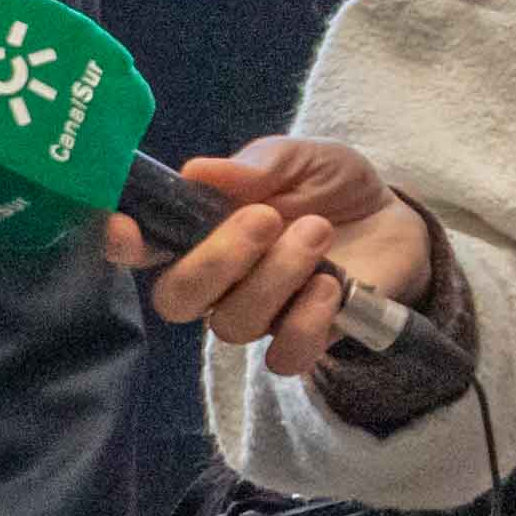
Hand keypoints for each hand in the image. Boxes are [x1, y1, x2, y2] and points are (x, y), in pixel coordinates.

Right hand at [113, 137, 423, 360]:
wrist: (393, 220)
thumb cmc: (330, 186)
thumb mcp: (301, 157)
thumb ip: (257, 164)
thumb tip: (199, 171)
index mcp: (201, 232)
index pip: (142, 249)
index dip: (122, 245)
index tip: (125, 228)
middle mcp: (217, 281)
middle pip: (177, 299)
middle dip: (216, 261)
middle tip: (264, 219)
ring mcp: (257, 315)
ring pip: (233, 323)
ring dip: (277, 276)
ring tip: (317, 234)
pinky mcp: (300, 341)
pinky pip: (281, 358)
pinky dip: (305, 324)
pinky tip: (332, 287)